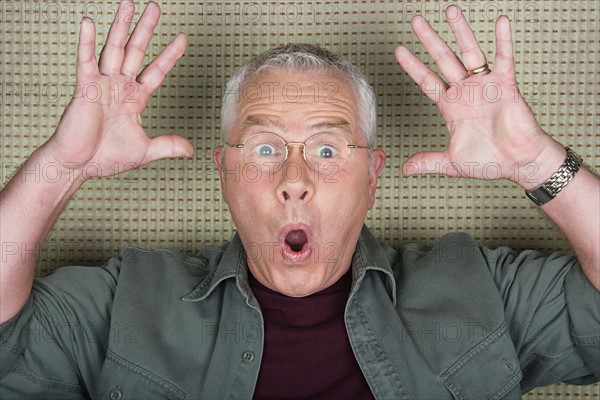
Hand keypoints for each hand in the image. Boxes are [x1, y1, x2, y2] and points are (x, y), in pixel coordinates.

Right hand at [38, 0, 192, 181]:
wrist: (78, 165)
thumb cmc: (105, 157)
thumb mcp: (144, 150)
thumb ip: (167, 146)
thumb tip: (190, 149)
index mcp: (135, 99)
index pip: (156, 71)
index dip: (169, 55)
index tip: (182, 39)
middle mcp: (120, 87)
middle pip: (136, 51)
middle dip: (146, 30)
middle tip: (156, 8)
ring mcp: (103, 85)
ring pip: (114, 49)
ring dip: (121, 26)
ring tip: (129, 4)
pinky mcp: (85, 88)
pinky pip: (86, 61)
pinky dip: (87, 42)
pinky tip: (90, 23)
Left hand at [395, 5, 564, 188]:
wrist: (518, 163)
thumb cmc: (489, 161)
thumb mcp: (452, 162)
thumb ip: (429, 161)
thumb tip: (405, 168)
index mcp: (450, 106)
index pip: (426, 81)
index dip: (413, 66)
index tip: (398, 49)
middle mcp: (465, 91)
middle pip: (443, 59)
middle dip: (429, 40)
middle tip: (416, 20)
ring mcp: (484, 86)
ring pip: (469, 53)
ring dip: (460, 32)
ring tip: (450, 10)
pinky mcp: (506, 85)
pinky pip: (504, 59)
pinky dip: (503, 41)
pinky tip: (500, 22)